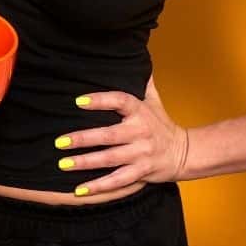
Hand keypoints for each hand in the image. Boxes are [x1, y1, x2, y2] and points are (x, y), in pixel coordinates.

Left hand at [55, 72, 190, 195]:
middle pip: (108, 136)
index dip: (100, 100)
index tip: (78, 100)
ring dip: (85, 163)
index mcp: (140, 112)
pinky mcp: (140, 173)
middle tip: (60, 142)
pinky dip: (98, 187)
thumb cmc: (162, 124)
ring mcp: (140, 155)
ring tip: (63, 164)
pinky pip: (117, 181)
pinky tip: (79, 190)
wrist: (185, 152)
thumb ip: (142, 82)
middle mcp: (140, 133)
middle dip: (83, 139)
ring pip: (110, 160)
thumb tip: (136, 55)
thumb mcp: (154, 100)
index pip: (120, 101)